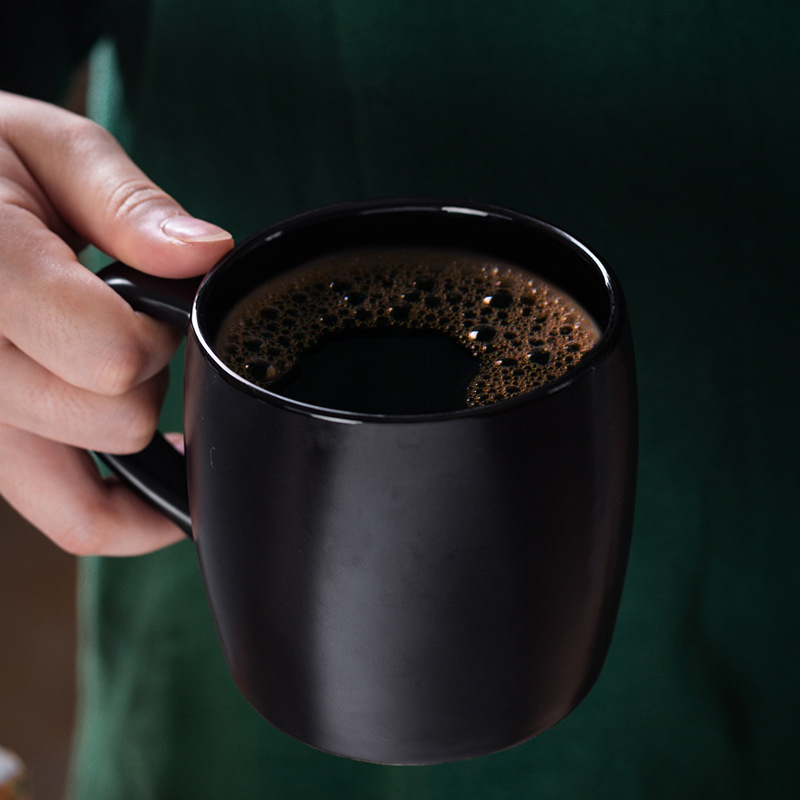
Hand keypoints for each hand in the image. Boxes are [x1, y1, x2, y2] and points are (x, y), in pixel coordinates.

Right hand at [0, 91, 232, 554]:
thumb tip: (206, 254)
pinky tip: (149, 457)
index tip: (154, 299)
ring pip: (85, 504)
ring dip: (129, 433)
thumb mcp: (46, 146)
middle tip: (129, 324)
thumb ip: (129, 205)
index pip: (110, 355)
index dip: (160, 333)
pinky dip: (121, 502)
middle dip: (149, 378)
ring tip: (116, 370)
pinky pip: (69, 515)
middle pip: (115, 426)